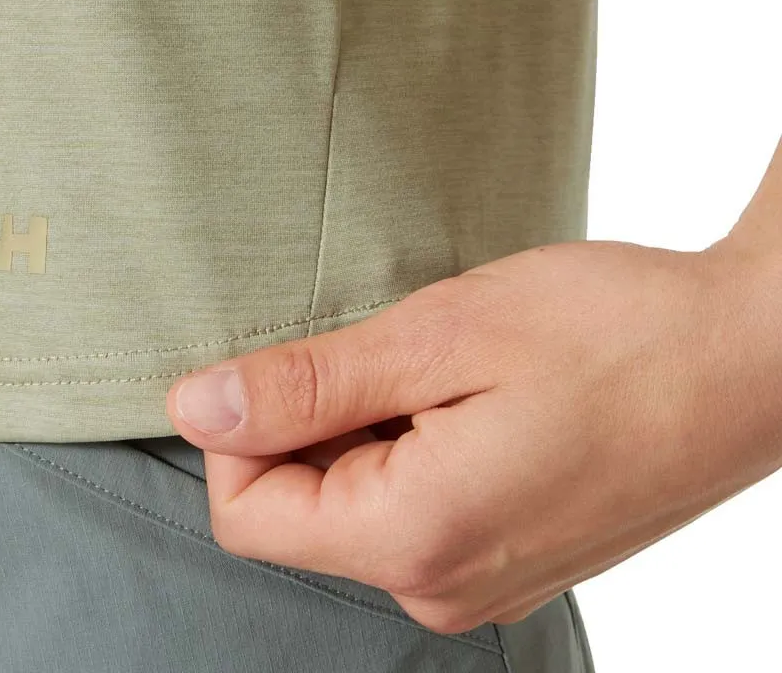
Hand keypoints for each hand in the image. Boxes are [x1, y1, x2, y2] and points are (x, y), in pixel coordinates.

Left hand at [165, 239, 781, 633]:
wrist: (750, 358)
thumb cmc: (611, 333)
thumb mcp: (439, 335)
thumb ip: (307, 384)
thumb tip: (195, 406)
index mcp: (414, 539)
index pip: (244, 510)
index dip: (245, 424)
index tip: (308, 357)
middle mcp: (441, 588)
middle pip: (299, 510)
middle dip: (315, 421)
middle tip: (397, 351)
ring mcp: (482, 581)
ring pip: (356, 503)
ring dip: (370, 426)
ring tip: (448, 369)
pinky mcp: (511, 555)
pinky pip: (413, 508)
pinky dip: (414, 444)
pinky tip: (475, 394)